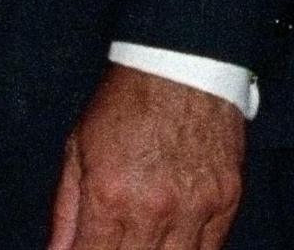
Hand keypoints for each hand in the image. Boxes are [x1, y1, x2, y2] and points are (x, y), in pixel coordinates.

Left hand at [47, 65, 244, 249]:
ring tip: (143, 241)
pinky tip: (174, 243)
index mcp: (109, 199)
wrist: (182, 62)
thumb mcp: (78, 152)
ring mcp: (195, 207)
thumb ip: (66, 213)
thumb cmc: (129, 101)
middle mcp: (154, 210)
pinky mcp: (227, 198)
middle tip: (115, 242)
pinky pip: (211, 249)